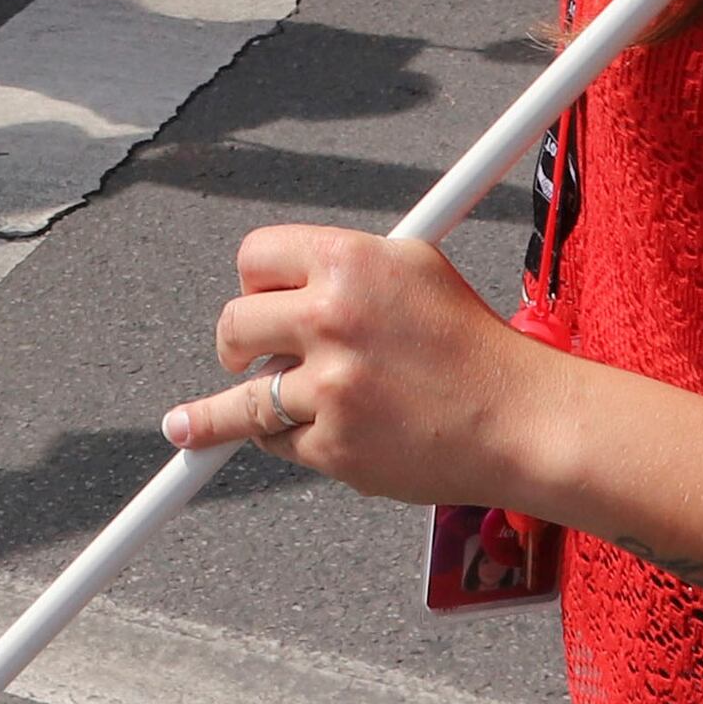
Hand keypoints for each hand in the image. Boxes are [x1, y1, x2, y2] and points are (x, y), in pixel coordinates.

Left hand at [161, 225, 553, 509]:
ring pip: (243, 398)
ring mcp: (331, 387)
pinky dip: (290, 441)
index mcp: (350, 262)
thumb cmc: (472, 345)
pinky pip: (280, 442)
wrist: (519, 418)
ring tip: (182, 426)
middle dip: (235, 344)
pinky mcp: (334, 447)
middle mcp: (333, 318)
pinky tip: (313, 436)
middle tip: (247, 357)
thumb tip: (285, 280)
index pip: (255, 256)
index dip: (252, 281)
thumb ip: (345, 268)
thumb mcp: (415, 269)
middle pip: (233, 325)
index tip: (255, 299)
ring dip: (213, 413)